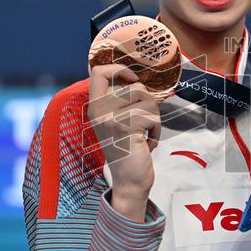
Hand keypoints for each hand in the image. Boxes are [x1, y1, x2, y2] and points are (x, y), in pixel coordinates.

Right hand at [87, 63, 160, 219]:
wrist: (128, 182)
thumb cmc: (127, 151)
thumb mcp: (116, 123)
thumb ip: (120, 102)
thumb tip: (137, 82)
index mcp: (94, 107)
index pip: (98, 72)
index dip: (119, 69)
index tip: (132, 79)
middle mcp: (99, 111)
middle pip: (136, 87)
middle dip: (149, 104)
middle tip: (144, 124)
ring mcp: (112, 119)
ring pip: (148, 101)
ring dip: (153, 119)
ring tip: (144, 135)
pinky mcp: (127, 127)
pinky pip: (152, 117)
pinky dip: (156, 130)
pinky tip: (147, 144)